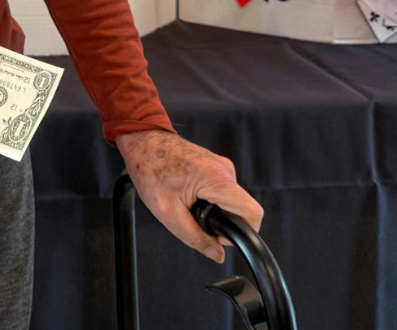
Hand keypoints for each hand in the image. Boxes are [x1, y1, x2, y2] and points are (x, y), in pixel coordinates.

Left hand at [115, 128, 263, 263]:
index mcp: (216, 178)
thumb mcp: (167, 212)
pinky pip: (224, 191)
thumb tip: (217, 254)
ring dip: (215, 210)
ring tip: (187, 203)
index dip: (241, 232)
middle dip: (224, 222)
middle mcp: (225, 169)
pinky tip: (189, 195)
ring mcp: (222, 165)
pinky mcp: (217, 166)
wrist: (143, 142)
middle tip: (195, 219)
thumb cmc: (149, 169)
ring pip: (233, 202)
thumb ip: (194, 237)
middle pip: (243, 209)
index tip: (217, 234)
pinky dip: (211, 200)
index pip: (252, 213)